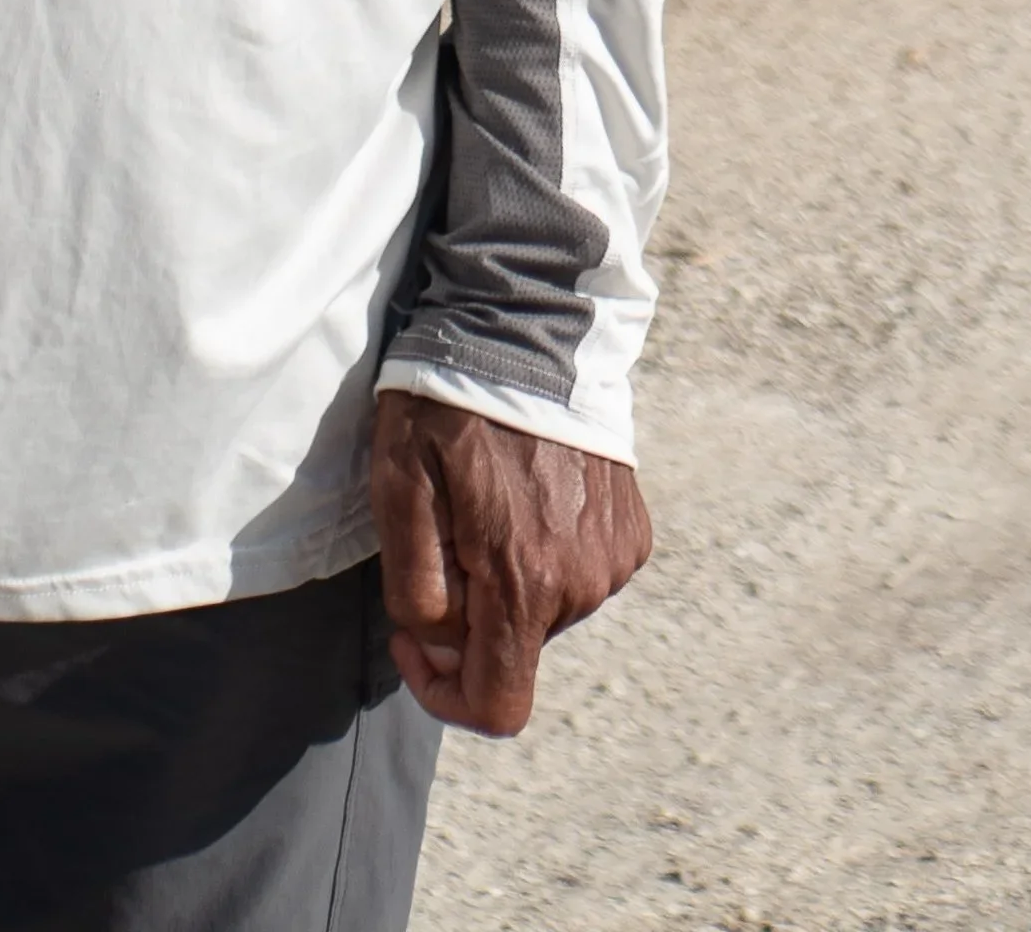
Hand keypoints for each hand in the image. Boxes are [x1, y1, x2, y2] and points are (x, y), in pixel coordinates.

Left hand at [372, 388, 649, 736]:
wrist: (528, 325)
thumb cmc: (448, 403)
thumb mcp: (399, 488)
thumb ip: (416, 588)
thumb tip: (441, 645)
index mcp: (524, 582)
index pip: (498, 706)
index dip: (444, 693)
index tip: (414, 638)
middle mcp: (582, 583)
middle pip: (514, 647)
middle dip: (471, 611)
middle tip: (445, 528)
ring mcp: (614, 557)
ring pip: (545, 609)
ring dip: (509, 577)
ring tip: (488, 497)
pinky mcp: (632, 531)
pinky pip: (578, 571)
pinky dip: (545, 550)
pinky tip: (528, 490)